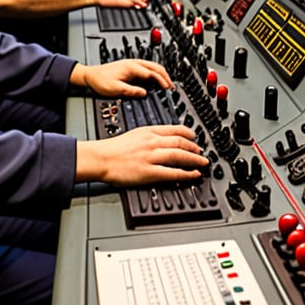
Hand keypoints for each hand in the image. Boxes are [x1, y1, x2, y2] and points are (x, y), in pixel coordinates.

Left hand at [71, 58, 171, 96]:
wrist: (90, 75)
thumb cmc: (100, 80)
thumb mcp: (115, 89)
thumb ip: (131, 91)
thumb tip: (144, 93)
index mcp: (131, 67)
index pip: (152, 73)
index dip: (162, 81)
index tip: (168, 89)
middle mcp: (133, 63)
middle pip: (155, 67)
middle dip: (165, 77)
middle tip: (172, 87)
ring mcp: (133, 64)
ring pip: (153, 66)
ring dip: (161, 74)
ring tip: (167, 84)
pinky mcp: (131, 66)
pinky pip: (148, 68)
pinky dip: (155, 73)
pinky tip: (156, 80)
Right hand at [75, 125, 207, 185]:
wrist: (101, 158)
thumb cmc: (114, 148)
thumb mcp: (134, 133)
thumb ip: (149, 135)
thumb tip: (163, 138)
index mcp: (148, 131)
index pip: (174, 129)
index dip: (189, 134)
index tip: (195, 138)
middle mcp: (152, 142)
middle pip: (180, 142)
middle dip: (194, 148)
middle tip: (202, 152)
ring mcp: (151, 157)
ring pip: (179, 156)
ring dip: (194, 159)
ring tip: (203, 163)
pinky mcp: (149, 172)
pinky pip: (172, 172)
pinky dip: (186, 174)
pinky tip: (193, 174)